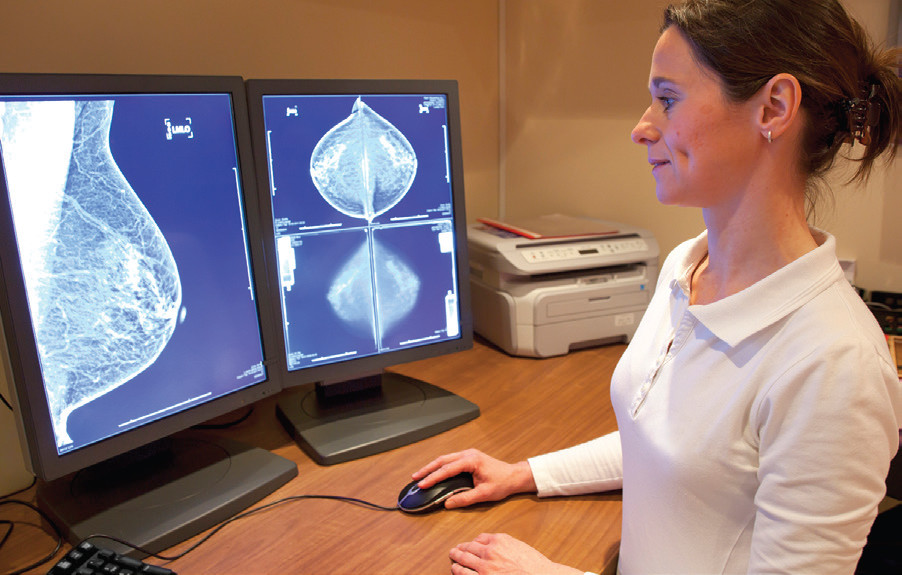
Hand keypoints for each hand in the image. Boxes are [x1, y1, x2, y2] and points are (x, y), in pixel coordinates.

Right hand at [411, 449, 536, 508]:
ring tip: (420, 475)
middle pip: (442, 460)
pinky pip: (450, 460)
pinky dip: (440, 466)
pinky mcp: (469, 457)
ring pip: (445, 459)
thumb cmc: (502, 483)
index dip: (433, 477)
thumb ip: (465, 499)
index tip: (422, 484)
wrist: (514, 475)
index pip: (447, 469)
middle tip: (415, 478)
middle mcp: (468, 454)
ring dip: (432, 467)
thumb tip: (447, 503)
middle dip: (427, 469)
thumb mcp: (484, 494)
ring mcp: (468, 454)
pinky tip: (434, 472)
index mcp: (472, 461)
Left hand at [449, 533, 583, 574]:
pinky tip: (455, 570)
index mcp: (499, 540)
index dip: (473, 541)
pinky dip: (458, 571)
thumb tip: (491, 544)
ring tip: (453, 557)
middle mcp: (490, 551)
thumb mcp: (518, 546)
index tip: (471, 543)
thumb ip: (503, 543)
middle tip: (455, 549)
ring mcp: (485, 567)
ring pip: (463, 560)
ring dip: (456, 558)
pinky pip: (465, 574)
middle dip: (461, 548)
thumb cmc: (533, 565)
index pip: (480, 538)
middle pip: (469, 547)